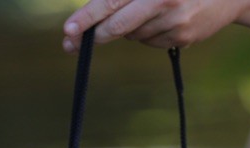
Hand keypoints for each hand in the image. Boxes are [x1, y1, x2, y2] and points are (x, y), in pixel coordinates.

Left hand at [63, 0, 243, 51]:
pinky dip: (149, 33)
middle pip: (117, 25)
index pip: (111, 1)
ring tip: (151, 9)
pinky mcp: (182, 38)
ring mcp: (173, 22)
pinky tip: (166, 19)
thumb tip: (96, 13)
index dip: (87, 17)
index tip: (68, 31)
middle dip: (93, 34)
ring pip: (133, 34)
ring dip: (129, 28)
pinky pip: (151, 41)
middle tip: (70, 41)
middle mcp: (162, 0)